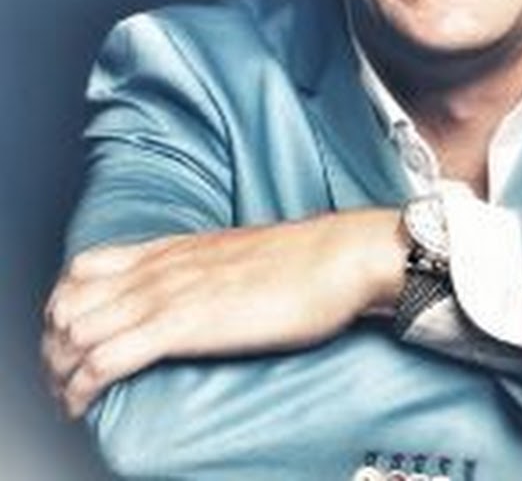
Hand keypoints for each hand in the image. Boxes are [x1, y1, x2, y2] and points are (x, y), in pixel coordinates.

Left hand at [42, 209, 404, 418]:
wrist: (337, 257)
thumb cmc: (304, 262)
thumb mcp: (242, 257)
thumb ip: (210, 269)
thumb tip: (204, 291)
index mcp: (173, 250)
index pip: (85, 268)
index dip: (63, 306)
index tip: (71, 338)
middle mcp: (160, 268)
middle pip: (68, 302)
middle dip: (52, 346)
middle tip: (64, 376)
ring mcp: (168, 294)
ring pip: (76, 331)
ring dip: (60, 370)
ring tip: (70, 395)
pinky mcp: (182, 324)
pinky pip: (105, 358)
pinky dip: (82, 386)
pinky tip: (84, 403)